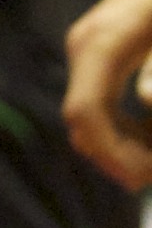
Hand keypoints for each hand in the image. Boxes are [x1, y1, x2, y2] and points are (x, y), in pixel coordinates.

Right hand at [67, 0, 151, 186]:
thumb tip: (148, 102)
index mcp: (100, 45)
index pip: (85, 114)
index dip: (110, 154)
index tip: (141, 181)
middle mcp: (85, 49)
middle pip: (83, 123)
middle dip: (120, 157)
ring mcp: (88, 51)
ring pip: (90, 118)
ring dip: (124, 145)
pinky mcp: (99, 54)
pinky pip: (100, 104)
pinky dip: (125, 127)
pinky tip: (151, 130)